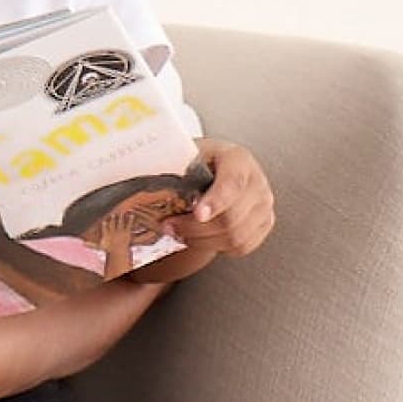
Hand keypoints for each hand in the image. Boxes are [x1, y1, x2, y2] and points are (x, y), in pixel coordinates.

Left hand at [173, 138, 275, 258]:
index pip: (232, 183)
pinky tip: (200, 237)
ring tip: (179, 232)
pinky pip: (241, 246)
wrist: (211, 169)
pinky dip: (216, 247)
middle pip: (231, 218)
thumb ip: (169, 165)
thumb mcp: (181, 154)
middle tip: (168, 226)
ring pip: (235, 237)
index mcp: (237, 158)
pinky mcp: (264, 223)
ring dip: (201, 240)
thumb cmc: (194, 162)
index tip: (198, 214)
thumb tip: (138, 174)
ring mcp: (263, 204)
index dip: (216, 201)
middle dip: (194, 228)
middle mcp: (256, 181)